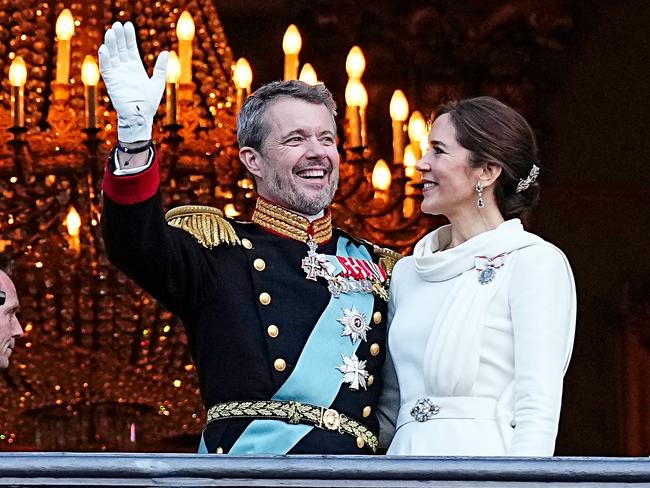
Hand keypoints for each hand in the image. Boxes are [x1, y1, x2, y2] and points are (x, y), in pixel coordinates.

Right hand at [98, 21, 167, 142]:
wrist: (141, 117)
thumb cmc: (149, 103)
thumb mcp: (158, 83)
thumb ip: (160, 68)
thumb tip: (166, 52)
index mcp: (136, 68)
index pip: (130, 48)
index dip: (129, 37)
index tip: (127, 25)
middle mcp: (125, 69)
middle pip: (120, 49)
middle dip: (119, 37)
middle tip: (118, 24)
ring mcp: (117, 75)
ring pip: (112, 56)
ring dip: (111, 44)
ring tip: (111, 32)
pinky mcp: (111, 82)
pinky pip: (106, 68)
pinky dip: (104, 59)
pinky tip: (104, 48)